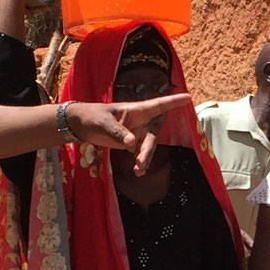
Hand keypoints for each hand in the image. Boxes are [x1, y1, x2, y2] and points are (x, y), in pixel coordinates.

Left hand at [63, 92, 191, 170]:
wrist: (81, 125)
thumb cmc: (93, 116)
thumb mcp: (103, 122)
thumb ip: (117, 132)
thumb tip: (131, 144)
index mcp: (136, 110)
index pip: (157, 105)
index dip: (173, 102)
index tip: (188, 97)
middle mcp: (140, 122)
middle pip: (152, 135)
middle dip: (148, 149)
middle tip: (140, 161)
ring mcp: (136, 133)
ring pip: (147, 147)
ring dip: (144, 158)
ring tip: (138, 170)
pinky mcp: (131, 144)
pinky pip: (139, 154)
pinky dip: (139, 163)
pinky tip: (137, 172)